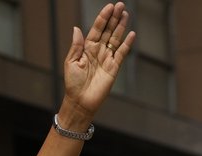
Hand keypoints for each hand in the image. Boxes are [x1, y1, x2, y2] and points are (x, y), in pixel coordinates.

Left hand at [59, 3, 134, 125]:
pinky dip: (127, 44)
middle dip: (114, 18)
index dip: (103, 17)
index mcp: (87, 47)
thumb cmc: (73, 83)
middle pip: (108, 31)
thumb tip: (77, 28)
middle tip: (121, 5)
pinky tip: (131, 34)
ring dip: (121, 27)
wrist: (81, 101)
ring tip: (126, 14)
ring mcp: (107, 59)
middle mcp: (98, 51)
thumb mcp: (70, 62)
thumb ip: (76, 45)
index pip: (97, 29)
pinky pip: (122, 53)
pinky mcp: (114, 68)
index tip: (109, 7)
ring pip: (116, 39)